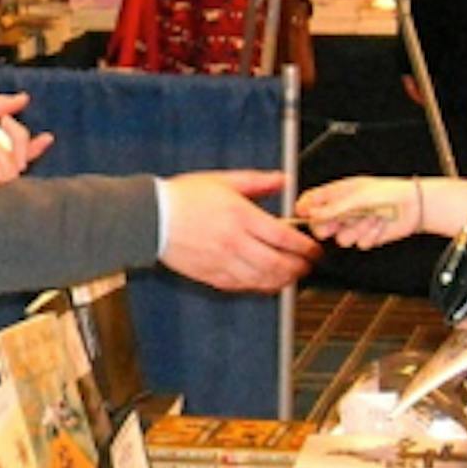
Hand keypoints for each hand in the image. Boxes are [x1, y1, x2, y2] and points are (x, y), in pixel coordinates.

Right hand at [158, 171, 317, 291]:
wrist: (152, 219)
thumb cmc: (184, 198)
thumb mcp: (224, 181)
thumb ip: (257, 182)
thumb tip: (283, 180)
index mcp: (240, 216)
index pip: (283, 238)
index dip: (305, 248)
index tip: (314, 250)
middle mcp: (234, 242)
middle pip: (278, 264)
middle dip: (299, 268)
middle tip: (308, 266)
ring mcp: (223, 262)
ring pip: (262, 280)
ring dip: (283, 281)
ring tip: (292, 276)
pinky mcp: (211, 275)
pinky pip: (242, 286)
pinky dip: (260, 287)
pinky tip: (267, 283)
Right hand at [294, 176, 421, 248]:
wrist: (414, 206)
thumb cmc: (389, 192)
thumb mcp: (357, 196)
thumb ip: (332, 207)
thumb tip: (311, 213)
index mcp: (338, 193)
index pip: (311, 202)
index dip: (305, 210)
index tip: (305, 215)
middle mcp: (344, 210)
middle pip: (321, 226)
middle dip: (331, 227)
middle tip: (342, 219)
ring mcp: (354, 225)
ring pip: (341, 239)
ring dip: (357, 230)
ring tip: (371, 217)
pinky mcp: (366, 237)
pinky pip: (359, 244)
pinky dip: (370, 236)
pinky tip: (380, 224)